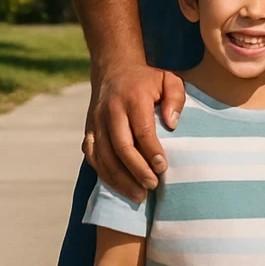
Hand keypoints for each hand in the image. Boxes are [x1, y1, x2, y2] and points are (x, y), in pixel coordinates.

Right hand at [83, 63, 184, 201]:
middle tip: (152, 186)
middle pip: (121, 147)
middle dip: (136, 170)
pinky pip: (93, 157)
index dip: (151, 151)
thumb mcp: (169, 79)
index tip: (163, 167)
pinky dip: (105, 174)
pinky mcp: (89, 131)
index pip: (141, 130)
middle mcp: (111, 111)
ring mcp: (96, 122)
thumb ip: (175, 98)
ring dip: (120, 179)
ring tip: (139, 195)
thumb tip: (172, 124)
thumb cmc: (148, 80)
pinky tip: (119, 186)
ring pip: (104, 157)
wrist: (114, 70)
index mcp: (132, 98)